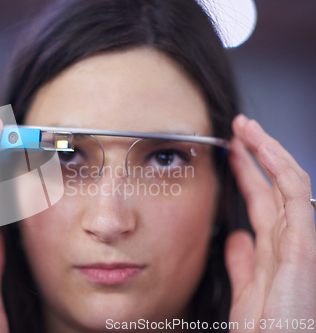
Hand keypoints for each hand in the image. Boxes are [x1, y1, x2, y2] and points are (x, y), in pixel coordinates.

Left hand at [226, 114, 315, 331]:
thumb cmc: (265, 329)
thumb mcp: (244, 289)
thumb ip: (242, 262)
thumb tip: (237, 237)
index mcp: (273, 248)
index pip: (260, 198)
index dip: (246, 171)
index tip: (229, 151)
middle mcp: (288, 240)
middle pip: (274, 184)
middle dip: (257, 152)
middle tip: (239, 127)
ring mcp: (298, 241)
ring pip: (288, 182)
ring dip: (269, 150)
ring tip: (248, 127)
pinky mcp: (303, 247)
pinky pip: (297, 197)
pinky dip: (284, 170)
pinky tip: (266, 150)